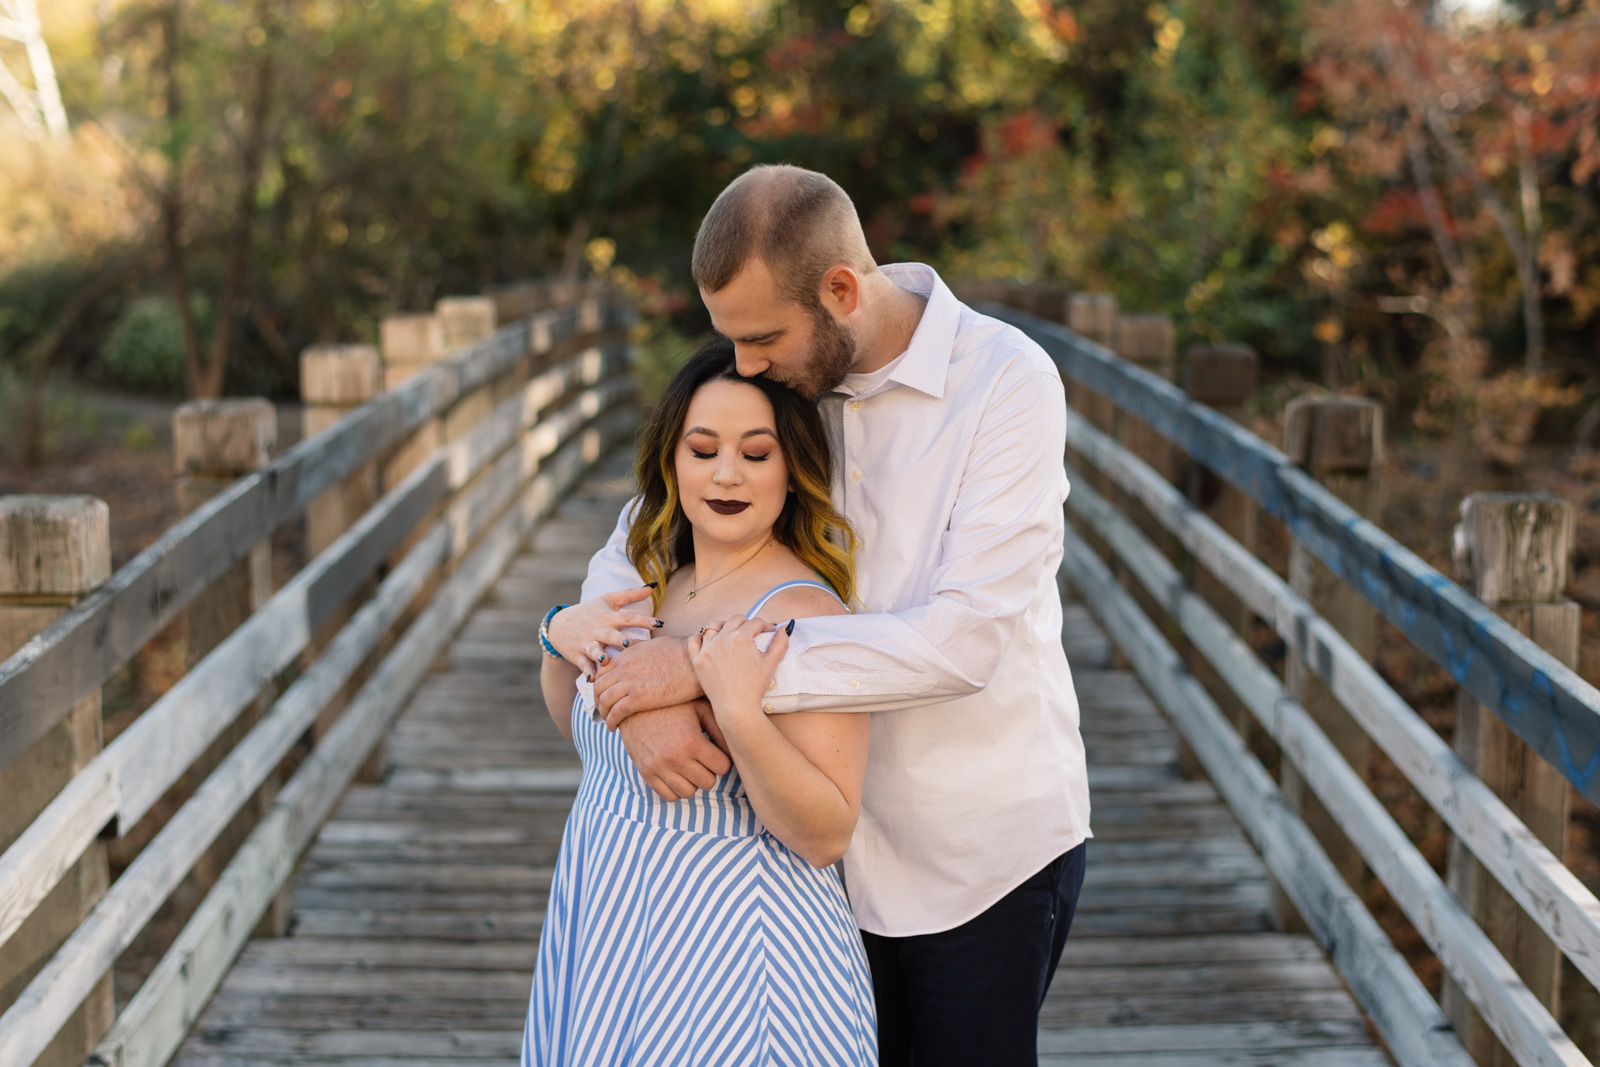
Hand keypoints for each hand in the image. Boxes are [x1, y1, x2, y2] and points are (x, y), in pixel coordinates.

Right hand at [547, 587, 661, 675]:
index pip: (627, 617)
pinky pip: (582, 665)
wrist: (558, 626)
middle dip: (618, 639)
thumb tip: (652, 586)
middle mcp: (597, 629)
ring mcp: (586, 643)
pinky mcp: (577, 655)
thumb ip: (630, 595)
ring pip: (593, 650)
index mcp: (607, 617)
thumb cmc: (589, 612)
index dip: (643, 620)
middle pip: (609, 634)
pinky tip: (592, 679)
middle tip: (628, 644)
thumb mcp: (607, 600)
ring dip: (599, 655)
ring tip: (605, 660)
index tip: (660, 623)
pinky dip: (587, 671)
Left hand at [595, 637, 704, 727]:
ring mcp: (630, 682)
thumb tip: (637, 650)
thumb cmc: (684, 653)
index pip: (601, 671)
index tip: (604, 694)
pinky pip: (615, 712)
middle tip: (603, 711)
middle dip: (597, 701)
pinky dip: (610, 721)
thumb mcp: (656, 644)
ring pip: (604, 701)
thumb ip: (641, 648)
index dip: (599, 685)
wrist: (697, 662)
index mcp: (628, 654)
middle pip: (598, 687)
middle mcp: (625, 667)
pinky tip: (614, 728)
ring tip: (608, 722)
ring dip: (603, 714)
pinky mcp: (639, 698)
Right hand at [617, 701, 731, 800]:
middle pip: (708, 782)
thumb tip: (738, 748)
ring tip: (690, 766)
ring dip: (693, 781)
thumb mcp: (699, 709)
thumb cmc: (673, 704)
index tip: (716, 752)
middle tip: (703, 759)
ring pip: (689, 792)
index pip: (722, 767)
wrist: (633, 705)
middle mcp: (675, 758)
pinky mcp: (646, 773)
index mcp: (691, 741)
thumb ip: (720, 729)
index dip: (722, 759)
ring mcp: (658, 768)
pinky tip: (677, 773)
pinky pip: (669, 796)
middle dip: (709, 771)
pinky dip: (676, 789)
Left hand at [687, 614, 787, 724]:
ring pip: (713, 626)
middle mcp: (723, 638)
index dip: (765, 625)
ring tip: (729, 633)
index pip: (755, 623)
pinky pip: (694, 639)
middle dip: (746, 623)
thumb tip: (784, 630)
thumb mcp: (771, 663)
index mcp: (742, 637)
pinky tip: (708, 640)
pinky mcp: (698, 659)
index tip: (768, 631)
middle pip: (735, 620)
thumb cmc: (754, 687)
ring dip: (723, 626)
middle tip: (752, 632)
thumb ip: (780, 643)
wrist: (735, 707)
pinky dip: (700, 637)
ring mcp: (708, 648)